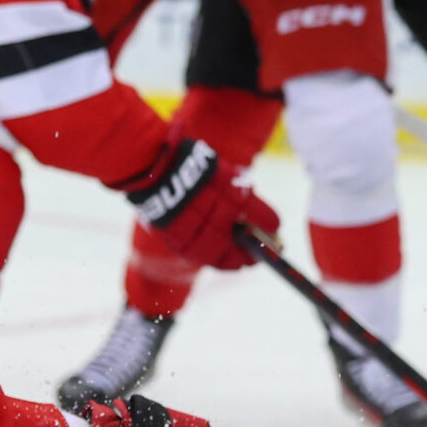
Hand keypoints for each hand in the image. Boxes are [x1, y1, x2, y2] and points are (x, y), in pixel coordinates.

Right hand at [122, 136, 279, 270]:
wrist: (151, 166)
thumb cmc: (191, 164)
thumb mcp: (222, 171)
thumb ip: (240, 191)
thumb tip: (259, 217)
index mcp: (226, 191)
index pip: (258, 214)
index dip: (270, 222)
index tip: (276, 227)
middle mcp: (211, 211)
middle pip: (242, 239)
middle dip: (256, 248)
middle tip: (262, 253)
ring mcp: (191, 227)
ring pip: (220, 254)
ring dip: (235, 261)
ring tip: (244, 262)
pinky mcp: (175, 238)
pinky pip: (198, 256)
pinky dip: (213, 260)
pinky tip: (222, 261)